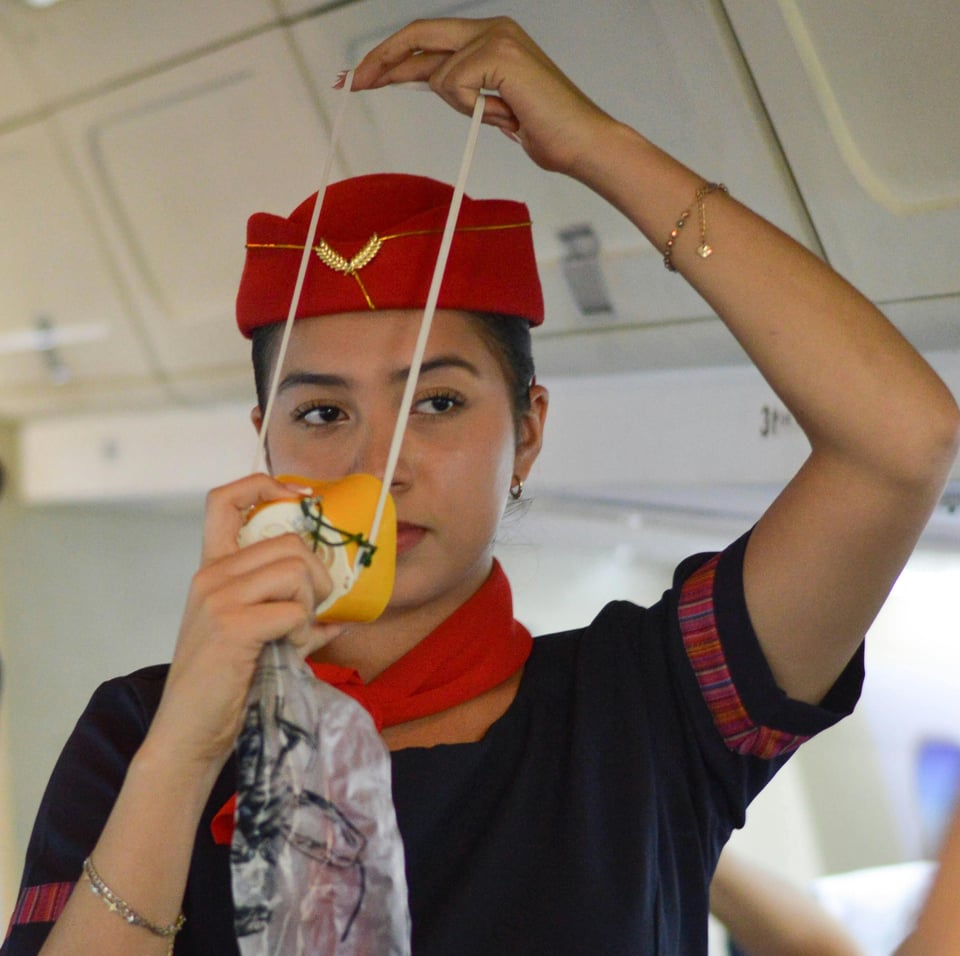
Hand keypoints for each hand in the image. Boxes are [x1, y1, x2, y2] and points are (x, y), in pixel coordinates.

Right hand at [147, 474, 344, 770]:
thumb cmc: (225, 682)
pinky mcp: (232, 626)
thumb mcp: (253, 635)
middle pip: (289, 542)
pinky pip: (294, 612)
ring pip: (296, 572)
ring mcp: (218, 598)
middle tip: (313, 609)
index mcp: (212, 569)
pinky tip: (286, 651)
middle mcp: (211, 574)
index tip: (301, 499)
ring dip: (310, 606)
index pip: (223, 500)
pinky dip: (302, 634)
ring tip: (294, 635)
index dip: (263, 484)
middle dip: (317, 576)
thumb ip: (289, 613)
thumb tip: (343, 614)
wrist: (189, 732)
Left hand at [350, 16, 614, 178]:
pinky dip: (471, 108)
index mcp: (490, 35)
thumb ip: (461, 87)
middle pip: (418, 36)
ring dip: (461, 106)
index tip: (363, 76)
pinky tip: (506, 113)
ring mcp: (496, 35)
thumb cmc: (544, 131)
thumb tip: (424, 80)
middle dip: (381, 61)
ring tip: (503, 115)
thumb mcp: (491, 106)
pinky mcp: (498, 52)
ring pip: (439, 73)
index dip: (391, 57)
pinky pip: (454, 84)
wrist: (582, 143)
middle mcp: (491, 26)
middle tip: (350, 82)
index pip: (427, 39)